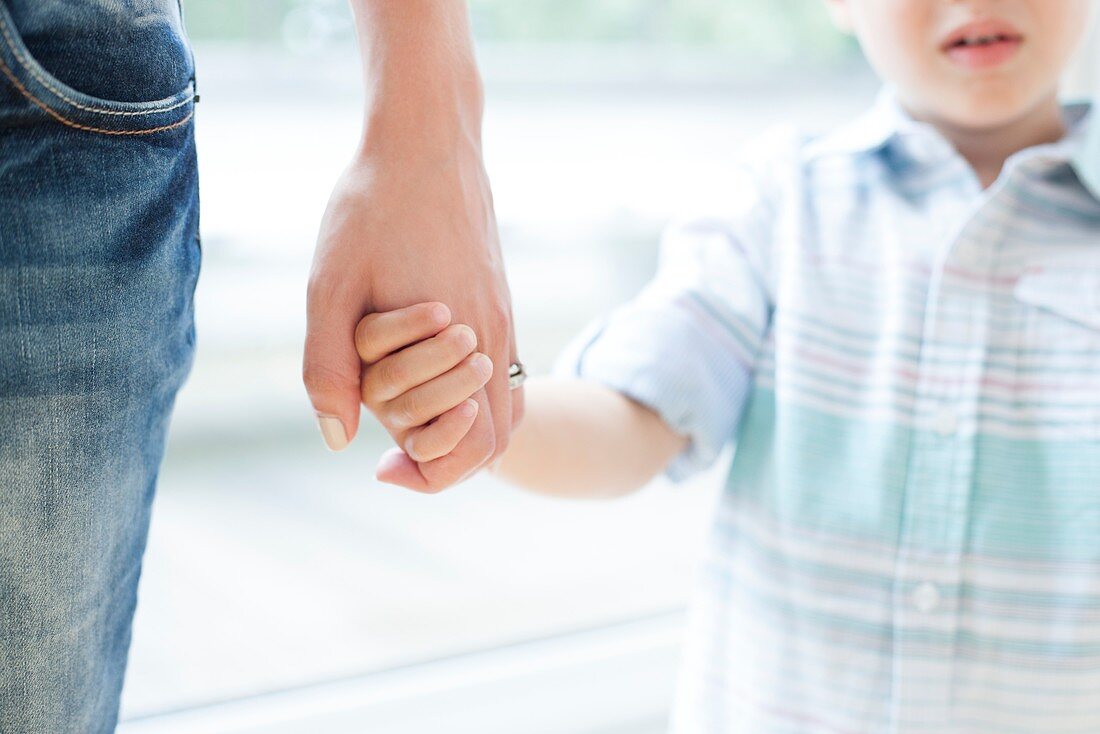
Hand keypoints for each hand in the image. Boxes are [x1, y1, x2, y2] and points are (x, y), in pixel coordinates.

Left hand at [303, 138, 522, 492]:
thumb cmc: (373, 207)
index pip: (477, 449)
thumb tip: (338, 440)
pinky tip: (430, 380)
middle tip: (393, 454)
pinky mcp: (499, 297)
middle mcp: (497, 336)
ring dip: (462, 429)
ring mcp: (504, 315)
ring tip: (410, 423)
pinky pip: (504, 369)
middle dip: (448, 461)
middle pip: (496, 439)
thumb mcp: (332, 287)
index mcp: (465, 344)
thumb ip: (330, 367)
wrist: (428, 138)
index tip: (384, 467)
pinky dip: (474, 397)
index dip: (433, 476)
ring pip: (505, 405)